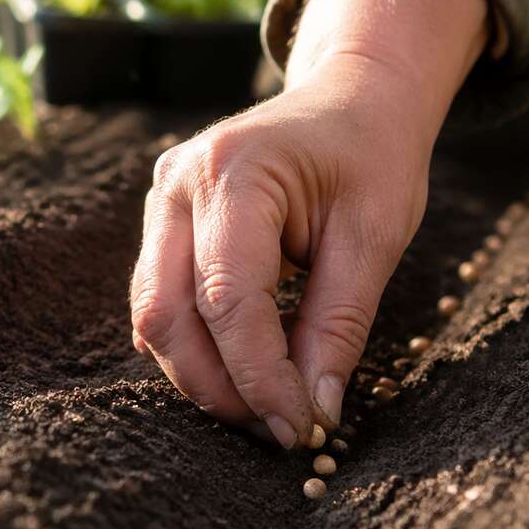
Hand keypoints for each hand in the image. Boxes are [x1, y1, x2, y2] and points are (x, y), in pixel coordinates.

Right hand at [129, 0, 487, 446]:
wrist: (352, 99)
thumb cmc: (372, 158)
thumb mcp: (375, 239)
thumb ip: (337, 328)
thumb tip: (312, 413)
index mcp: (235, 172)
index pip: (229, 299)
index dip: (258, 375)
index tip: (296, 429)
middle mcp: (178, 184)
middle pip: (167, 313)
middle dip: (218, 385)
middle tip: (277, 428)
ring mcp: (160, 201)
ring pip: (153, 315)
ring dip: (202, 373)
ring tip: (264, 405)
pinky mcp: (161, 224)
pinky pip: (160, 301)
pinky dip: (195, 346)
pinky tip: (241, 369)